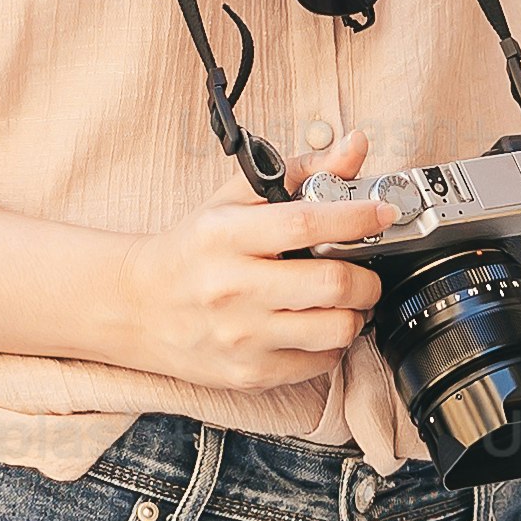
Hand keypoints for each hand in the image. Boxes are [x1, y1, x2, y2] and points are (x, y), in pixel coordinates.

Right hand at [118, 129, 381, 394]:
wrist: (137, 308)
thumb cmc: (192, 249)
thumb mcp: (234, 200)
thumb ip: (300, 173)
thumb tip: (354, 147)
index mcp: (226, 235)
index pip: (305, 223)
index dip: (355, 217)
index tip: (383, 212)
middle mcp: (232, 288)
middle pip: (332, 283)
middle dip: (367, 277)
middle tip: (366, 270)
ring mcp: (241, 336)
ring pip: (336, 329)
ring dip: (355, 313)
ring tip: (344, 301)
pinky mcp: (248, 373)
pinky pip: (319, 362)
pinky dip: (331, 343)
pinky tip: (315, 326)